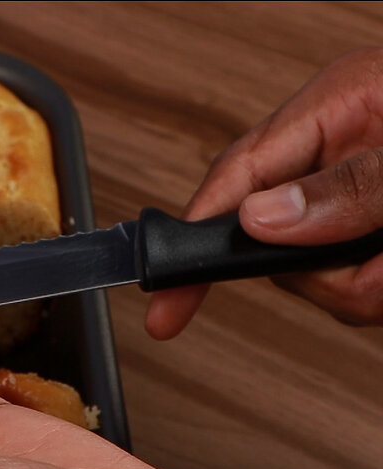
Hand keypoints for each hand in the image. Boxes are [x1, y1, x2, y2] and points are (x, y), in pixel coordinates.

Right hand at [147, 47, 382, 338]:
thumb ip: (349, 183)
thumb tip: (261, 219)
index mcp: (335, 108)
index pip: (234, 177)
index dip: (192, 240)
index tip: (166, 300)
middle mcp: (336, 157)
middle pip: (275, 246)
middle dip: (327, 274)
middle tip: (381, 268)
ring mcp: (355, 203)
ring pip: (319, 280)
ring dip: (368, 285)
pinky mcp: (372, 238)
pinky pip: (354, 288)